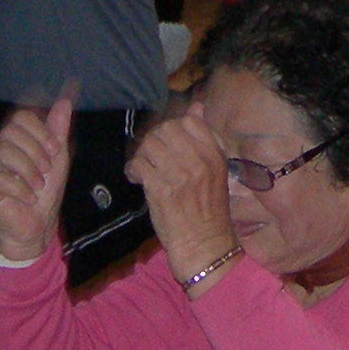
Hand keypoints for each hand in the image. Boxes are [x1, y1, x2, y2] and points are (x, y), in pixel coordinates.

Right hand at [0, 97, 73, 265]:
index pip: (20, 117)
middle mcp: (0, 149)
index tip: (56, 149)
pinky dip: (20, 188)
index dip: (40, 130)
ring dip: (29, 170)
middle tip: (46, 170)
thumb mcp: (58, 158)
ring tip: (38, 186)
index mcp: (18, 140)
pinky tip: (29, 197)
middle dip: (35, 150)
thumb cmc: (46, 190)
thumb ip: (58, 131)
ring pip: (3, 151)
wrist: (38, 224)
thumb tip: (64, 101)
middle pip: (10, 131)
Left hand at [126, 110, 239, 287]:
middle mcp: (198, 160)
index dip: (172, 127)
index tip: (167, 142)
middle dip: (154, 139)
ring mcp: (179, 174)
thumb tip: (196, 106)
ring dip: (142, 154)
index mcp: (214, 154)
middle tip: (151, 155)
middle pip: (166, 129)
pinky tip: (137, 179)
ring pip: (150, 145)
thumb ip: (205, 138)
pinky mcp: (160, 189)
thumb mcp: (214, 170)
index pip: (189, 121)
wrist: (204, 244)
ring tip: (144, 168)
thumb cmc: (208, 209)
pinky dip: (134, 170)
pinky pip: (139, 165)